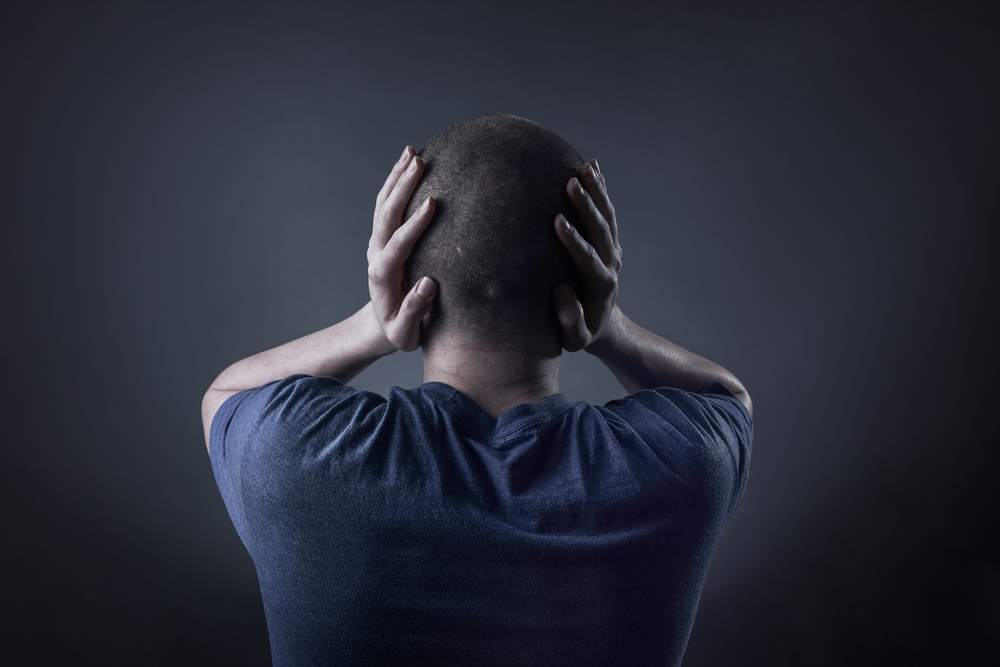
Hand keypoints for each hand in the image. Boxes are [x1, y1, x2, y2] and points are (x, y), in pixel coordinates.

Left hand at [367, 146, 437, 351]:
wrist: (383, 325)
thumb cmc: (400, 331)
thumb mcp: (407, 333)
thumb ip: (416, 311)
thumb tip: (428, 284)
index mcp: (383, 276)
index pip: (398, 244)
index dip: (414, 224)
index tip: (432, 203)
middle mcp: (376, 254)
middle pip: (386, 215)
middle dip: (403, 187)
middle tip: (419, 162)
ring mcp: (377, 243)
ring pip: (384, 204)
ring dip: (397, 177)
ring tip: (412, 153)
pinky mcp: (383, 237)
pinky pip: (387, 205)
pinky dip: (395, 182)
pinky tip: (407, 163)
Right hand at [551, 160, 622, 351]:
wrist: (601, 325)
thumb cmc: (581, 334)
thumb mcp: (574, 340)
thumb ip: (569, 320)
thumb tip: (561, 292)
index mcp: (601, 286)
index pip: (588, 260)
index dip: (574, 241)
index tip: (557, 221)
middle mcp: (611, 264)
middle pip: (602, 232)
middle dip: (587, 207)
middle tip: (571, 183)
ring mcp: (611, 250)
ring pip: (607, 217)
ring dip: (597, 191)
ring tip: (585, 166)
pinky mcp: (607, 242)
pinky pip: (606, 212)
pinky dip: (601, 189)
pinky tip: (591, 166)